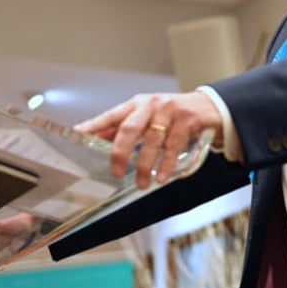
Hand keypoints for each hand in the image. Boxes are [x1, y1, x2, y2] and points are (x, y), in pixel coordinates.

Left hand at [74, 91, 220, 188]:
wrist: (208, 107)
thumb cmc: (172, 115)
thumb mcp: (148, 117)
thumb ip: (125, 128)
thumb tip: (97, 140)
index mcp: (136, 104)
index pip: (111, 115)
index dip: (94, 125)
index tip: (78, 135)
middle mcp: (150, 105)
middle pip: (130, 128)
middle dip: (121, 152)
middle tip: (116, 172)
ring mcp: (169, 111)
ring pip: (152, 140)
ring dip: (145, 164)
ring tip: (142, 183)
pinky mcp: (187, 120)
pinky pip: (174, 145)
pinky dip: (166, 164)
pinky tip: (162, 177)